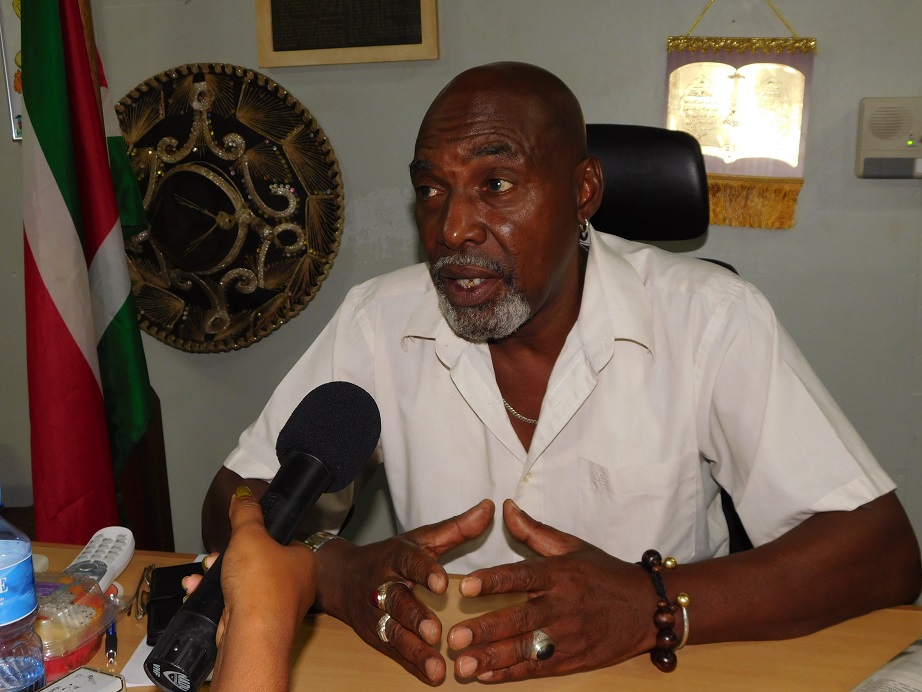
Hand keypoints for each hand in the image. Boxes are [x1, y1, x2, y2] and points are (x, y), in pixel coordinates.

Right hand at [185, 486, 315, 691]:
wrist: (252, 635)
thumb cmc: (259, 583)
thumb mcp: (249, 536)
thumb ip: (245, 514)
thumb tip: (243, 494)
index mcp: (303, 563)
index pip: (280, 542)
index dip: (255, 538)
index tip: (235, 538)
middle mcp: (295, 587)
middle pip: (257, 564)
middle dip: (228, 560)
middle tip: (215, 558)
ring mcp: (276, 610)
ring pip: (242, 585)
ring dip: (216, 578)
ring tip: (200, 575)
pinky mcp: (256, 627)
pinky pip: (234, 605)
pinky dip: (215, 598)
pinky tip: (197, 590)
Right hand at [314, 499, 494, 684]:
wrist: (341, 578)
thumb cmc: (390, 556)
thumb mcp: (420, 539)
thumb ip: (456, 528)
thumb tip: (489, 507)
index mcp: (397, 558)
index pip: (410, 562)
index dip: (425, 572)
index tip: (442, 583)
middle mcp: (383, 586)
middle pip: (397, 602)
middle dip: (415, 617)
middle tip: (435, 632)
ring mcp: (377, 614)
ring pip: (393, 631)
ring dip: (414, 649)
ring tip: (436, 665)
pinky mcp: (376, 636)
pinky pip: (394, 651)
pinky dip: (411, 664)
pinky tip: (432, 675)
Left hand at [446, 499, 652, 681]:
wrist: (647, 608)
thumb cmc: (605, 573)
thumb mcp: (572, 546)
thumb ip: (534, 531)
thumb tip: (506, 507)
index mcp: (559, 574)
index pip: (522, 577)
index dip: (493, 581)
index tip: (465, 586)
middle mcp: (562, 605)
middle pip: (520, 618)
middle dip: (486, 630)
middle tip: (455, 637)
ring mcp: (568, 636)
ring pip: (526, 649)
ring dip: (493, 658)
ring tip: (464, 664)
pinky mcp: (574, 659)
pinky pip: (539, 667)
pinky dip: (512, 673)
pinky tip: (487, 675)